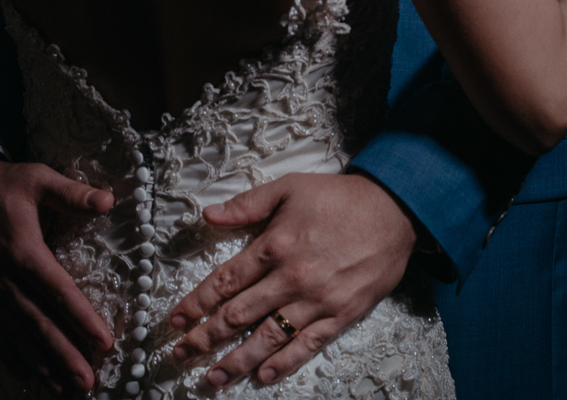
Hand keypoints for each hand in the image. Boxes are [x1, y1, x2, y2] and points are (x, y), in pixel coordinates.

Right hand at [0, 153, 114, 395]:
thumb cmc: (7, 186)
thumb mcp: (38, 180)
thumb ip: (71, 193)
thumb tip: (107, 200)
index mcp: (23, 251)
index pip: (58, 291)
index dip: (81, 317)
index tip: (104, 341)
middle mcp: (5, 278)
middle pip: (39, 323)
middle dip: (64, 355)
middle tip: (87, 382)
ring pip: (19, 335)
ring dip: (43, 364)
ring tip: (65, 389)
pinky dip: (13, 357)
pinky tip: (28, 376)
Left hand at [169, 172, 417, 388]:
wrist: (392, 210)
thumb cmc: (338, 197)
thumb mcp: (289, 188)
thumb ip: (247, 204)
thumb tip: (208, 214)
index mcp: (274, 245)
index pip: (225, 281)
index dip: (197, 303)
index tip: (175, 319)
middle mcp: (290, 277)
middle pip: (238, 315)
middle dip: (205, 337)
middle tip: (180, 354)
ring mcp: (315, 301)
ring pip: (267, 337)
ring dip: (236, 361)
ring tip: (212, 378)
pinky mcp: (340, 315)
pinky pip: (306, 345)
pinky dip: (284, 363)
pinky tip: (263, 377)